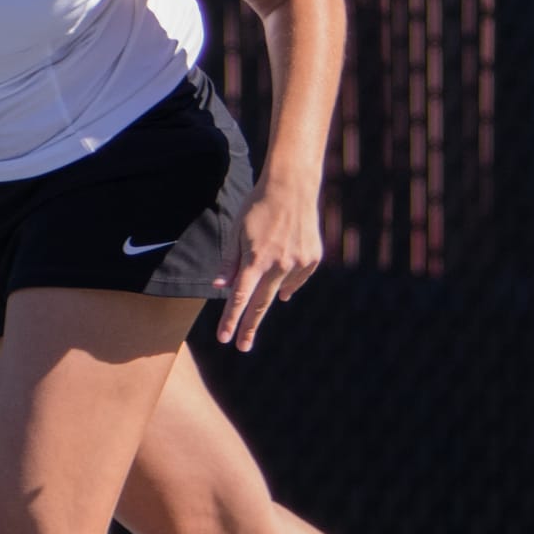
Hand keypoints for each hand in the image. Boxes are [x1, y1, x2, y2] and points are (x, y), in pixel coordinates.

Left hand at [213, 173, 322, 351]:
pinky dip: (287, 282)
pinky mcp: (313, 259)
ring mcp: (298, 263)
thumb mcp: (237, 230)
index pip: (240, 297)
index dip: (231, 319)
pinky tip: (282, 281)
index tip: (224, 338)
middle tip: (242, 347)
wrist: (292, 186)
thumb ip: (230, 261)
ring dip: (269, 292)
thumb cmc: (258, 206)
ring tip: (263, 281)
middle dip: (249, 327)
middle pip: (261, 304)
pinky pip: (297, 279)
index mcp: (256, 259)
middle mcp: (279, 264)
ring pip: (280, 290)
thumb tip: (221, 288)